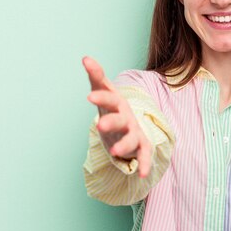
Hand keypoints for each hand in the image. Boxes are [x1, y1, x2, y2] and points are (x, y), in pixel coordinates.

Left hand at [82, 56, 151, 177]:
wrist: (130, 125)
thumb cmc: (113, 108)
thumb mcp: (103, 91)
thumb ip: (96, 76)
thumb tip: (86, 57)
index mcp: (116, 103)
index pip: (108, 98)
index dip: (100, 97)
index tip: (89, 97)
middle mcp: (127, 117)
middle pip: (119, 119)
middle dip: (111, 122)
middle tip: (100, 125)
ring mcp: (134, 131)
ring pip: (131, 139)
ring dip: (124, 145)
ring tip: (114, 152)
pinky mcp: (140, 146)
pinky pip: (144, 155)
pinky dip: (144, 163)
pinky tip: (141, 174)